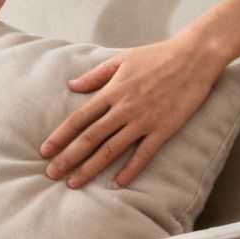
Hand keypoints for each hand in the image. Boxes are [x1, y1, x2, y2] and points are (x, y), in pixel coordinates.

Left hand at [40, 33, 229, 188]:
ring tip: (74, 183)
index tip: (45, 151)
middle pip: (90, 138)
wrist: (194, 57)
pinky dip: (130, 169)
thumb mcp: (121, 59)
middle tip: (52, 174)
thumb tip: (71, 85)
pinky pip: (143, 154)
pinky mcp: (163, 129)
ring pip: (111, 149)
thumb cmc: (157, 56)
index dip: (60, 136)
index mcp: (112, 92)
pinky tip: (117, 183)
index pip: (79, 119)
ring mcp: (143, 121)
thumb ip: (95, 75)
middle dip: (68, 158)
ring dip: (91, 168)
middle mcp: (124, 108)